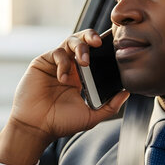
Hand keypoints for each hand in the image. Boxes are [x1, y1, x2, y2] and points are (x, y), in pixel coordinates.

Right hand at [0, 29, 129, 164]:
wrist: (37, 127)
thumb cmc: (61, 123)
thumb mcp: (91, 116)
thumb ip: (110, 106)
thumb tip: (127, 93)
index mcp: (81, 76)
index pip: (94, 54)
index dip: (103, 48)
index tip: (114, 46)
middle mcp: (70, 66)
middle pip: (83, 41)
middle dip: (92, 37)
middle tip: (99, 43)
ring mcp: (56, 63)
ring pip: (70, 41)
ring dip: (80, 47)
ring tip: (84, 61)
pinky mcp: (42, 62)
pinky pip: (57, 53)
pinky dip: (63, 62)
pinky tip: (63, 78)